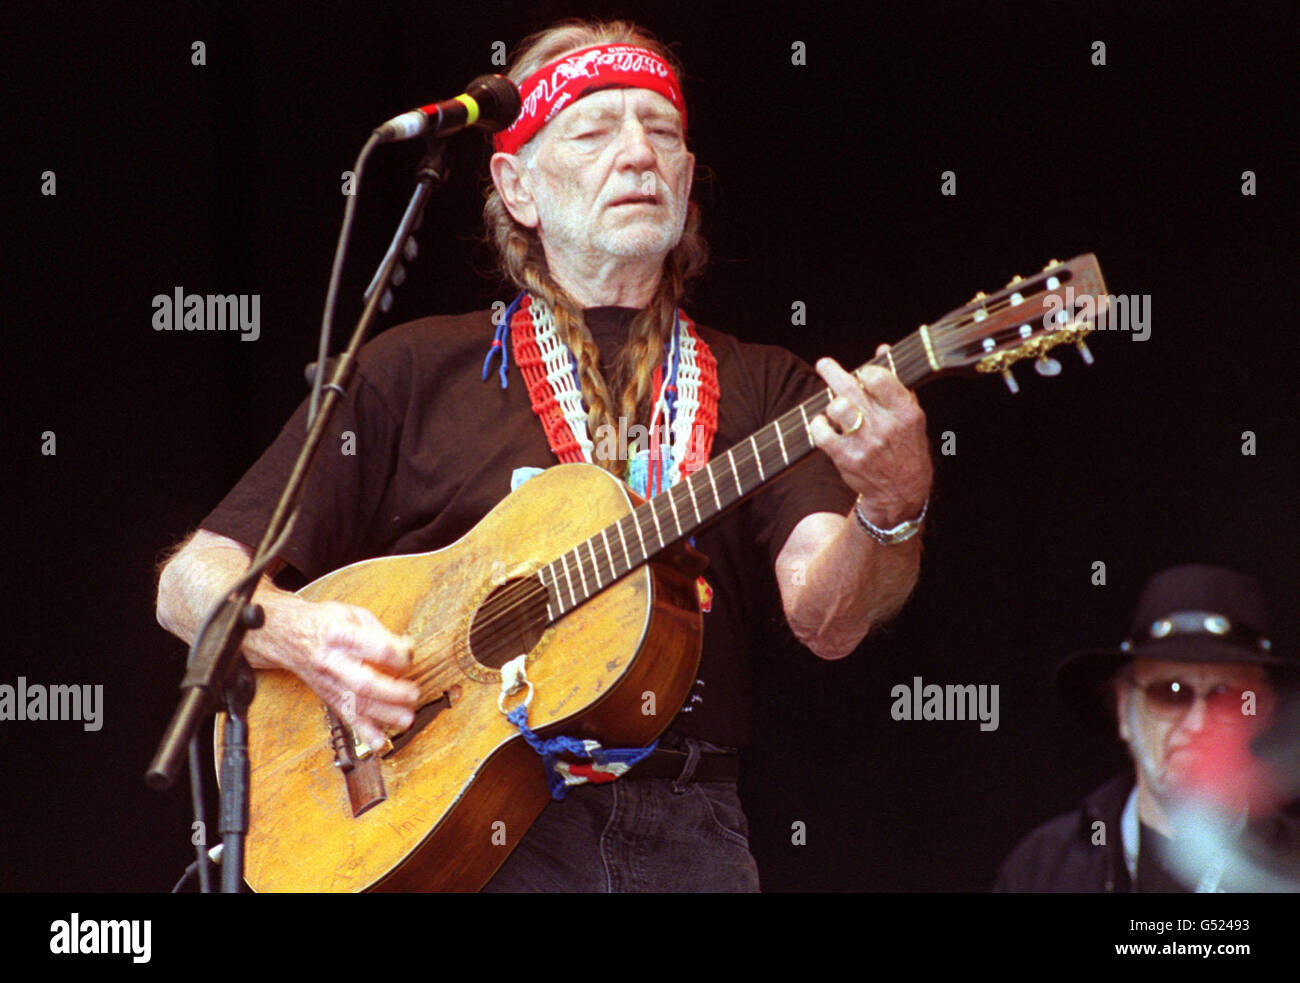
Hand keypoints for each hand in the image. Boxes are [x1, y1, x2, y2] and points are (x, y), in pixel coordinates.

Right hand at [261, 596, 420, 750]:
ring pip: (356, 704)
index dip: (398, 655)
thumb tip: (406, 650)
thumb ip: (380, 632)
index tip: (408, 655)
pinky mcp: (328, 697)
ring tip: (406, 719)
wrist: (287, 635)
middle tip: (413, 694)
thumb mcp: (353, 613)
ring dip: (384, 715)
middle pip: (364, 683)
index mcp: (341, 635)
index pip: (376, 648)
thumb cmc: (324, 622)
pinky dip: (364, 732)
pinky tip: (379, 742)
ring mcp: (328, 682)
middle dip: (392, 693)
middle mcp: (332, 662)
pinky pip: (346, 717)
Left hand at [809, 349, 931, 527]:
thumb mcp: (910, 416)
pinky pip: (822, 433)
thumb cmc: (905, 448)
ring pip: (836, 407)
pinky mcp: (848, 458)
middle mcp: (887, 426)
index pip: (879, 378)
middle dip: (833, 372)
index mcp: (906, 412)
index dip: (865, 371)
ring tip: (833, 408)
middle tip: (823, 364)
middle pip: (852, 389)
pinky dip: (818, 426)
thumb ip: (895, 382)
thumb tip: (881, 349)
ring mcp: (866, 443)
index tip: (860, 372)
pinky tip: (823, 426)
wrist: (902, 492)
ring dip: (830, 404)